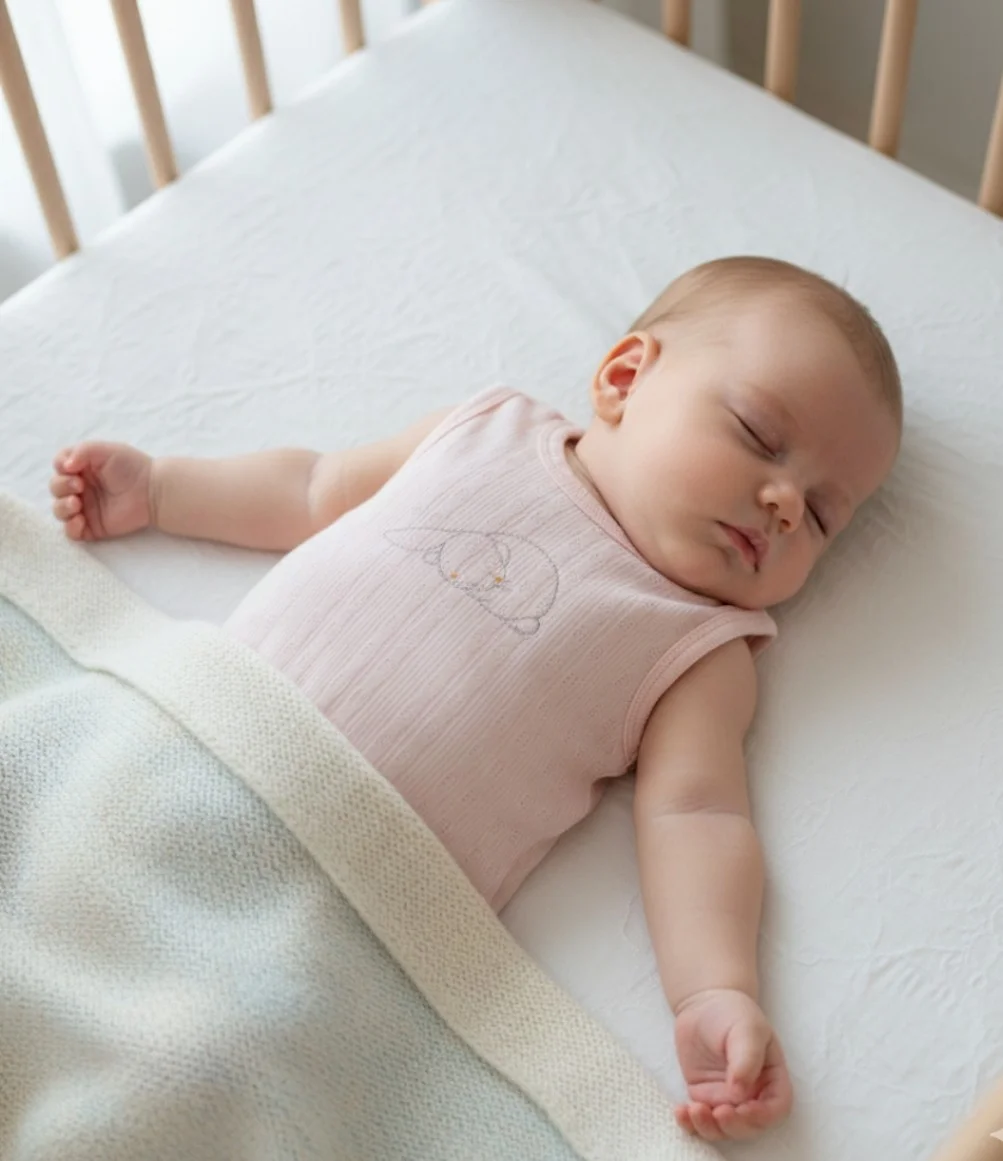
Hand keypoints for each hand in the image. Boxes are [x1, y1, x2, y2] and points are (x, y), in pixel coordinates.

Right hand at [50, 442, 153, 540]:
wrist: (153, 490)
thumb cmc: (131, 466)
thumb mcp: (105, 450)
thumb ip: (81, 451)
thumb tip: (65, 466)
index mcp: (82, 468)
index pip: (59, 466)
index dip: (60, 467)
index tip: (72, 469)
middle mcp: (81, 488)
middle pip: (56, 488)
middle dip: (61, 487)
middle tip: (79, 487)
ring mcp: (86, 508)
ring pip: (59, 511)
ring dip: (62, 507)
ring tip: (77, 504)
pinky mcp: (93, 526)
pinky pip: (72, 532)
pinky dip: (71, 527)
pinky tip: (80, 520)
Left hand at [673, 987, 792, 1141]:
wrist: (704, 1004)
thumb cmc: (734, 1013)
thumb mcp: (746, 1028)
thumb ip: (746, 1059)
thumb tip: (739, 1093)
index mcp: (771, 1078)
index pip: (776, 1108)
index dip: (762, 1116)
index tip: (742, 1108)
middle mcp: (753, 1094)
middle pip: (749, 1126)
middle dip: (734, 1126)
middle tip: (717, 1113)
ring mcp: (727, 1098)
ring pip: (723, 1128)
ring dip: (709, 1128)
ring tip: (694, 1110)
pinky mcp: (704, 1097)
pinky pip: (699, 1119)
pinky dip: (690, 1123)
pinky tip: (680, 1112)